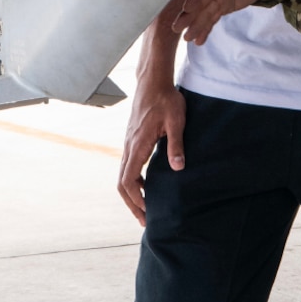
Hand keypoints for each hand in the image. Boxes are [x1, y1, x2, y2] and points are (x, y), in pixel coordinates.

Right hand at [117, 80, 186, 225]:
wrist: (153, 81)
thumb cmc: (166, 99)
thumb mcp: (176, 121)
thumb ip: (176, 144)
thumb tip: (178, 168)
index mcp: (137, 145)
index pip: (129, 181)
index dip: (136, 201)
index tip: (147, 214)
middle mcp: (128, 146)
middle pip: (122, 183)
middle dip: (132, 203)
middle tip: (145, 220)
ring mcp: (128, 142)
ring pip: (123, 174)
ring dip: (132, 193)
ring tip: (145, 207)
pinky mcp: (132, 138)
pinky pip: (127, 165)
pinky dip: (133, 180)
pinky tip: (146, 184)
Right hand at [172, 0, 278, 45]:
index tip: (188, 7)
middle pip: (199, 0)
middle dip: (189, 14)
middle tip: (177, 27)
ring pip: (204, 12)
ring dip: (195, 25)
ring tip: (187, 38)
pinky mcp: (222, 6)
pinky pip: (212, 18)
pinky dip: (206, 29)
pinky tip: (198, 41)